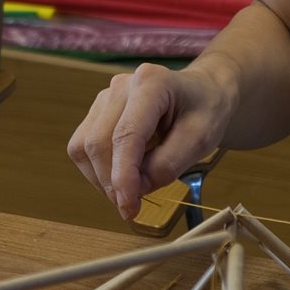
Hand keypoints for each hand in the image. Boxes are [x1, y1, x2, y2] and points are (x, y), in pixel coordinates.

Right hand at [67, 62, 236, 218]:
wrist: (203, 95)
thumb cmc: (205, 113)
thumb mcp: (200, 141)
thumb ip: (167, 165)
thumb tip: (136, 188)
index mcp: (151, 83)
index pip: (126, 135)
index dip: (123, 175)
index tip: (127, 207)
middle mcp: (121, 86)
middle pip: (99, 142)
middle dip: (112, 181)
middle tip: (134, 206)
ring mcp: (105, 98)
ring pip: (84, 147)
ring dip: (102, 178)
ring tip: (131, 189)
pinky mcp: (97, 112)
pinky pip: (83, 148)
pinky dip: (98, 170)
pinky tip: (122, 174)